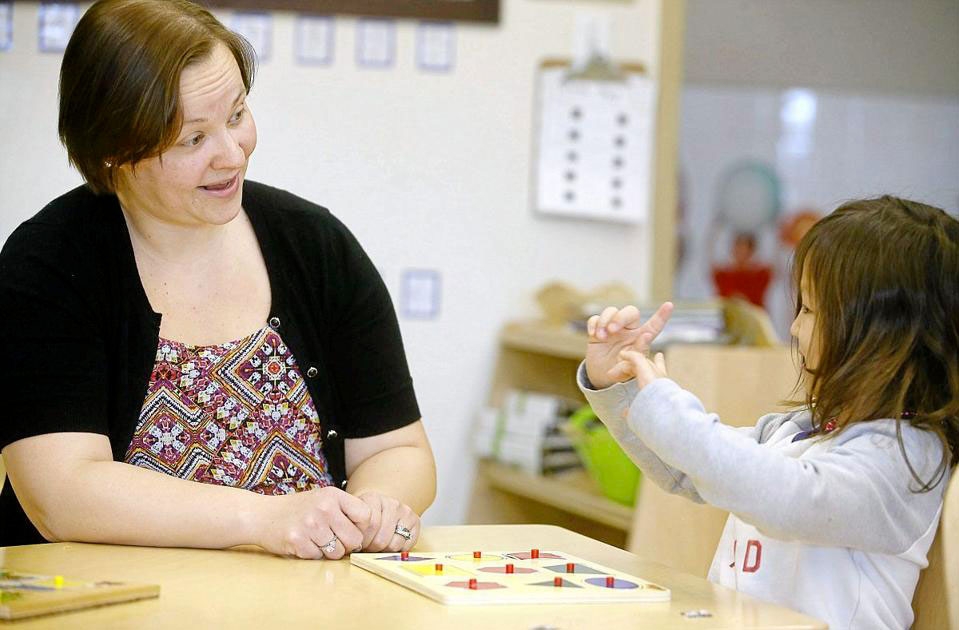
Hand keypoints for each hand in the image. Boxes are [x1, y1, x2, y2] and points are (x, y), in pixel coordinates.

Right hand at [255, 486, 370, 559]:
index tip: (352, 530)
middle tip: (334, 539)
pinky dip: (313, 555)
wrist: (262, 515)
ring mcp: (310, 525)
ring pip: (337, 552)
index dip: (362, 528)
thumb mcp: (323, 499)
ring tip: (317, 540)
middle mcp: (323, 508)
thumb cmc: (298, 509)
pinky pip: (318, 558)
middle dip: (347, 545)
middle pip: (354, 539)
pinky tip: (304, 543)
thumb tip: (371, 533)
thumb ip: (346, 511)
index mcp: (333, 495)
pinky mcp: (297, 541)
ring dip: (329, 552)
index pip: (366, 516)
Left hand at [356, 491, 419, 552]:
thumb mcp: (354, 517)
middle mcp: (392, 503)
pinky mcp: (416, 521)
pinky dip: (398, 550)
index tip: (357, 543)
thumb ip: (351, 528)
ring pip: (394, 544)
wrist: (381, 506)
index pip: (369, 526)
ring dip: (384, 550)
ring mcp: (405, 511)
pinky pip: (406, 546)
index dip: (361, 540)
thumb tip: (352, 546)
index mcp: (373, 498)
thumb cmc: (365, 517)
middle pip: (381, 539)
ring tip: (378, 545)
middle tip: (367, 547)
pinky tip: (391, 542)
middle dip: (372, 548)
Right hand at [585, 302, 672, 388]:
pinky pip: (595, 318)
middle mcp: (629, 329)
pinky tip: (593, 334)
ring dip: (605, 321)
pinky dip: (594, 324)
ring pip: (612, 310)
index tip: (669, 305)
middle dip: (620, 318)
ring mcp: (613, 327)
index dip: (662, 316)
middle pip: (630, 311)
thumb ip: (639, 352)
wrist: (603, 376)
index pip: (654, 325)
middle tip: (612, 330)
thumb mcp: (632, 366)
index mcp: (641, 337)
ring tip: (601, 336)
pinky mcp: (598, 329)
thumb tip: (647, 336)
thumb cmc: (622, 371)